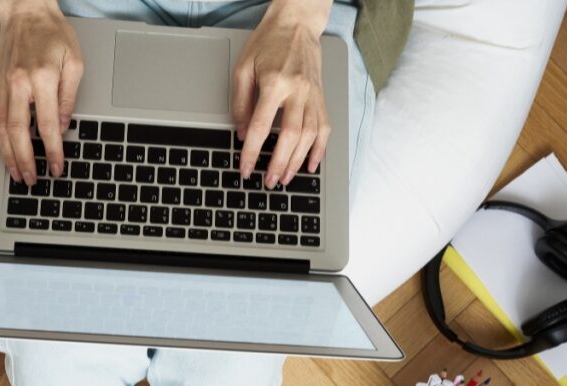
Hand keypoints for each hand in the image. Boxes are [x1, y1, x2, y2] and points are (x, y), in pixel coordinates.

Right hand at [0, 0, 83, 184]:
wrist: (28, 11)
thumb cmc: (54, 34)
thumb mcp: (74, 62)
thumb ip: (68, 97)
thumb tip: (62, 127)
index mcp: (42, 79)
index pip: (47, 125)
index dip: (52, 151)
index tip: (56, 168)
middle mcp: (19, 83)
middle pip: (19, 131)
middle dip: (26, 160)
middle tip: (32, 180)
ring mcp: (2, 84)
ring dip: (6, 153)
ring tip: (14, 173)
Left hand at [232, 0, 331, 187]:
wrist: (296, 23)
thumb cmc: (267, 43)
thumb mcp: (243, 68)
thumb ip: (241, 103)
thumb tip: (242, 133)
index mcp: (275, 83)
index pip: (262, 126)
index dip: (252, 152)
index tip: (245, 168)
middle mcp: (298, 90)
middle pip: (290, 136)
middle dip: (278, 162)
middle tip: (269, 181)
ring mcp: (313, 94)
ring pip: (310, 135)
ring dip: (298, 160)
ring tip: (285, 177)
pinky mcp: (321, 96)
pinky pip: (324, 126)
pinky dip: (319, 148)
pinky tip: (311, 164)